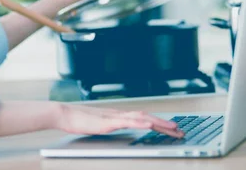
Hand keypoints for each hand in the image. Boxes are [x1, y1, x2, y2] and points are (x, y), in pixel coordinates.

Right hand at [54, 104, 183, 137]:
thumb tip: (121, 128)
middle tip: (181, 131)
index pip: (144, 118)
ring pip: (142, 118)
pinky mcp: (108, 122)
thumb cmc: (79, 120)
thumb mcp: (100, 125)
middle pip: (148, 117)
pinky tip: (148, 125)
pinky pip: (127, 122)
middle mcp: (120, 114)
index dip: (160, 123)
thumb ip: (112, 125)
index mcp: (120, 115)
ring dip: (158, 123)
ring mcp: (115, 117)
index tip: (173, 129)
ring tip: (172, 128)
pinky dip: (139, 123)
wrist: (65, 114)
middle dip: (165, 124)